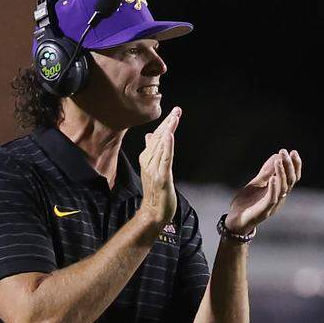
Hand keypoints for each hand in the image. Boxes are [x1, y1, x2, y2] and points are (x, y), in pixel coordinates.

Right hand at [138, 107, 180, 229]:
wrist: (153, 212)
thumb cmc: (155, 191)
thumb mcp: (153, 168)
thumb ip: (152, 151)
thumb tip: (150, 135)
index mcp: (146, 158)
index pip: (156, 137)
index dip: (165, 124)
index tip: (174, 112)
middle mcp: (148, 161)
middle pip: (159, 138)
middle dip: (168, 123)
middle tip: (177, 110)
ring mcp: (154, 169)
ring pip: (162, 145)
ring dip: (168, 130)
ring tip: (174, 117)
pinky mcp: (161, 177)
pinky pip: (165, 158)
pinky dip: (167, 145)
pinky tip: (169, 134)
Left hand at [224, 148, 300, 233]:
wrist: (235, 221)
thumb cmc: (247, 202)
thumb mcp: (256, 183)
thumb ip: (266, 172)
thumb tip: (276, 156)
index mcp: (279, 191)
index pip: (292, 177)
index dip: (295, 165)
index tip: (293, 152)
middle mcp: (280, 197)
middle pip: (290, 181)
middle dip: (289, 165)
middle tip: (285, 152)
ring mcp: (273, 205)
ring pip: (283, 188)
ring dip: (281, 173)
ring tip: (278, 161)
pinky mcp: (264, 211)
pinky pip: (272, 199)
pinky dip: (273, 188)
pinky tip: (272, 178)